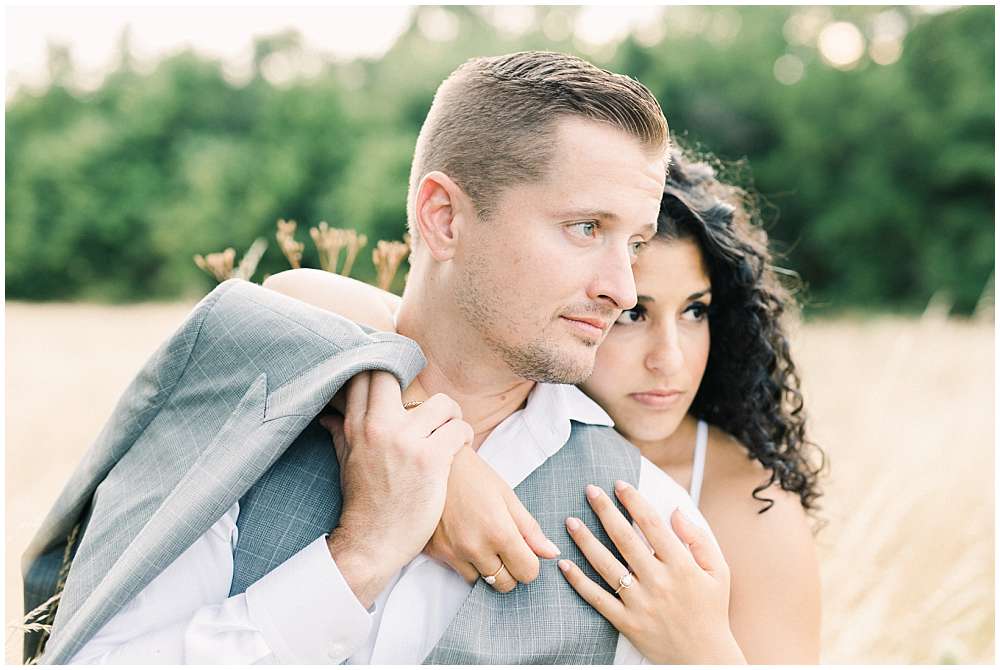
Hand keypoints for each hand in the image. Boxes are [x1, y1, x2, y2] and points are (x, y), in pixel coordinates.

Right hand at [321, 371, 472, 607]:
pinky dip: (465, 436)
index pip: (366, 375)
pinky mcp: (431, 459)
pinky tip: (460, 446)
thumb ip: (341, 433)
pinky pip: (459, 429)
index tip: (401, 375)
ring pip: (441, 402)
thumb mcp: (347, 462)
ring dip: (452, 415)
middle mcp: (378, 427)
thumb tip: (327, 416)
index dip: (385, 367)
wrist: (372, 542)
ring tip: (451, 428)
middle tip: (429, 405)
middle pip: (395, 375)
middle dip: (416, 384)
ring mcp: (405, 442)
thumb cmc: (364, 502)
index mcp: (356, 425)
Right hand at [425, 445, 560, 590]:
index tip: (523, 549)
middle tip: (503, 546)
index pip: (527, 573)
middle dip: (510, 569)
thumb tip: (552, 553)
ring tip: (481, 540)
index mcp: (499, 532)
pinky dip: (465, 562)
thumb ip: (529, 529)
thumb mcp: (507, 496)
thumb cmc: (473, 475)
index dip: (530, 562)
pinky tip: (464, 539)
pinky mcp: (434, 553)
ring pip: (480, 582)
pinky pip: (458, 572)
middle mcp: (475, 548)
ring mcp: (452, 553)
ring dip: (486, 568)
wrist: (432, 464)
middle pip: (505, 584)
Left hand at [558, 481, 745, 663]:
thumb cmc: (711, 610)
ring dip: (586, 541)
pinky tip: (565, 565)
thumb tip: (675, 511)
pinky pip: (598, 599)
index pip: (652, 524)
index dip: (634, 501)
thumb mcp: (719, 572)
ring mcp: (640, 603)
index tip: (619, 484)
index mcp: (681, 565)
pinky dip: (579, 582)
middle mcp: (658, 581)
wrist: (704, 658)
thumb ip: (699, 539)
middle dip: (605, 511)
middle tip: (590, 490)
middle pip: (625, 539)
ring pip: (606, 566)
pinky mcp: (626, 622)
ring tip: (570, 521)